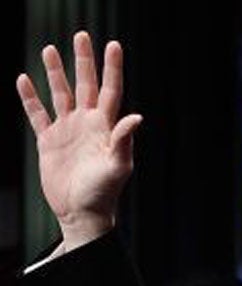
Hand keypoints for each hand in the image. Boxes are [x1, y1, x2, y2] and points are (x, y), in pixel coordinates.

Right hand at [16, 31, 141, 248]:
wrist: (81, 213)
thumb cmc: (104, 193)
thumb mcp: (117, 167)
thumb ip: (124, 140)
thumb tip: (136, 117)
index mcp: (106, 127)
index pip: (111, 91)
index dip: (112, 68)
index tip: (113, 45)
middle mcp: (87, 124)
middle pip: (86, 85)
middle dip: (84, 61)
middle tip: (82, 35)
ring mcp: (67, 131)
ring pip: (61, 94)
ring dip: (55, 73)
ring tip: (49, 49)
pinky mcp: (49, 142)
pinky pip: (37, 115)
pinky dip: (29, 98)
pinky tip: (23, 80)